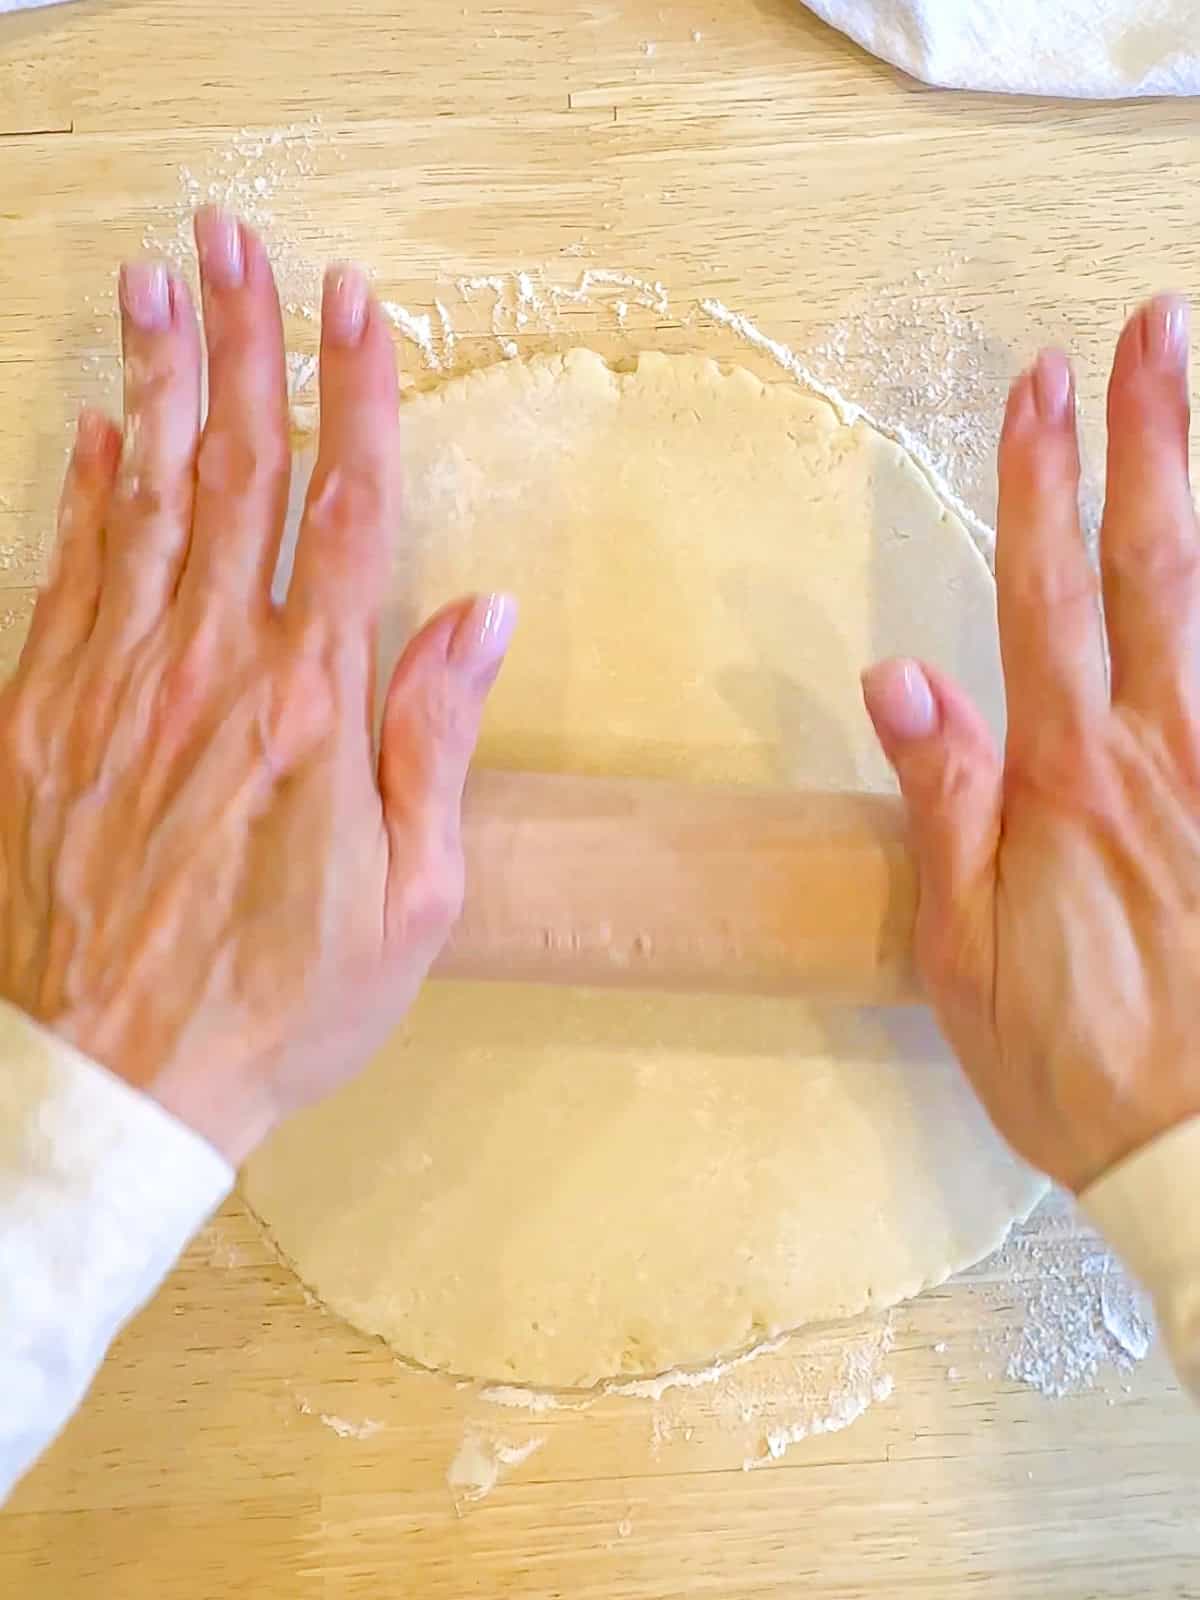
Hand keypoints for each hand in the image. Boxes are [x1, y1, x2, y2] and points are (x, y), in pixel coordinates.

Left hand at [0, 208, 513, 1165]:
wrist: (117, 1078)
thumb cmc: (280, 1002)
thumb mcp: (411, 898)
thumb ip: (434, 740)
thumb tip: (478, 617)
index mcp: (315, 707)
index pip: (346, 510)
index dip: (356, 395)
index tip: (356, 302)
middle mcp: (213, 669)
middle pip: (238, 470)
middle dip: (244, 342)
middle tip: (239, 236)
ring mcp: (116, 684)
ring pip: (142, 497)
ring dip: (156, 380)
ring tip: (158, 279)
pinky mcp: (42, 716)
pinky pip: (67, 572)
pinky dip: (83, 491)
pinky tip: (93, 425)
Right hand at [864, 296, 1199, 1193]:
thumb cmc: (1080, 1062)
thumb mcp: (961, 953)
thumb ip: (943, 803)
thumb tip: (901, 680)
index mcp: (1069, 780)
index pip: (1045, 596)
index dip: (1041, 483)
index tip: (1040, 385)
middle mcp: (1164, 753)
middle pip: (1158, 566)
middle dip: (1154, 439)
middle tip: (1157, 329)